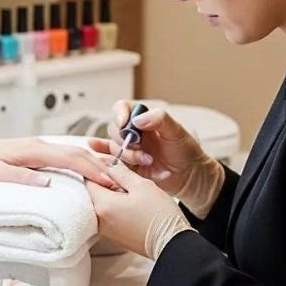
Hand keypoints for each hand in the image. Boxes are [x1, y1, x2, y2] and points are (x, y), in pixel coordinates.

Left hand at [0, 137, 113, 189]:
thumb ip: (21, 179)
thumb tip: (49, 184)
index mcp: (30, 149)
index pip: (71, 158)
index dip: (94, 171)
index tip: (111, 182)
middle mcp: (33, 145)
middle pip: (75, 153)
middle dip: (100, 165)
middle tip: (120, 180)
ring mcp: (30, 149)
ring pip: (68, 154)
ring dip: (90, 163)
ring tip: (109, 175)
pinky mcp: (25, 155)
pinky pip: (57, 158)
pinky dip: (75, 164)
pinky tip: (81, 172)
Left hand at [85, 161, 191, 259]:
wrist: (172, 243)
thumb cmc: (159, 214)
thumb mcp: (141, 185)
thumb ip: (120, 172)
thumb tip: (109, 165)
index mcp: (103, 204)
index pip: (88, 180)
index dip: (99, 169)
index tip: (112, 167)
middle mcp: (99, 220)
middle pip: (93, 193)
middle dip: (106, 183)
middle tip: (124, 178)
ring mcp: (106, 230)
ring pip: (101, 204)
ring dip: (112, 196)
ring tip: (131, 193)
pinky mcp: (114, 237)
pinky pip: (108, 216)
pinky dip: (116, 208)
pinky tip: (133, 206)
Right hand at [88, 102, 223, 210]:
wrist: (190, 177)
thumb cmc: (186, 151)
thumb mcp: (177, 131)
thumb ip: (159, 119)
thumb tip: (137, 120)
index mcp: (145, 119)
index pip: (122, 108)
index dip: (119, 114)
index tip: (124, 123)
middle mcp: (134, 132)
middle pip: (115, 128)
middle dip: (126, 139)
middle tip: (142, 149)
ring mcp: (130, 149)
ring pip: (113, 146)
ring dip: (127, 154)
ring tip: (146, 161)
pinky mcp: (127, 165)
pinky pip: (109, 158)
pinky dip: (101, 153)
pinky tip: (94, 148)